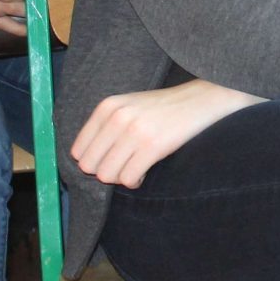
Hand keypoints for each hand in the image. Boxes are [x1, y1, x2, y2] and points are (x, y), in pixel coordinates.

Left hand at [71, 80, 262, 188]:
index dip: (93, 161)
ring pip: (107, 175)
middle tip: (123, 166)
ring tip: (135, 168)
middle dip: (105, 171)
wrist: (201, 99)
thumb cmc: (164, 107)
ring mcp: (134, 132)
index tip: (109, 160)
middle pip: (90, 166)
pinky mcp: (152, 146)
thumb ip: (106, 126)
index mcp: (107, 107)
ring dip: (120, 177)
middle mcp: (117, 118)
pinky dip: (135, 181)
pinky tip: (144, 171)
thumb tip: (85, 160)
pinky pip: (128, 178)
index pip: (78, 150)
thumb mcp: (128, 106)